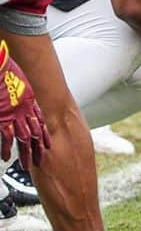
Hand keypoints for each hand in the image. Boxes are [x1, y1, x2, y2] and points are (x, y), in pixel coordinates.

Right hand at [0, 41, 49, 165]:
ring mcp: (16, 114)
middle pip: (36, 133)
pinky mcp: (4, 116)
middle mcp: (27, 109)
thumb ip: (18, 95)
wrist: (2, 64)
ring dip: (26, 153)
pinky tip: (7, 158)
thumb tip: (15, 100)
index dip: (44, 135)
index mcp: (30, 101)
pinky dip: (7, 148)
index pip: (40, 121)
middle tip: (42, 162)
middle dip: (39, 149)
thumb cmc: (6, 70)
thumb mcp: (17, 84)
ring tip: (28, 166)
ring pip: (25, 138)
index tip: (47, 146)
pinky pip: (7, 136)